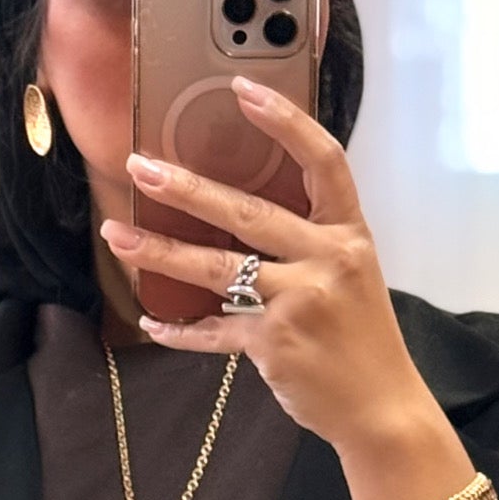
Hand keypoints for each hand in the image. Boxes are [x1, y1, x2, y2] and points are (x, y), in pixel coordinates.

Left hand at [98, 77, 437, 453]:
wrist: (382, 409)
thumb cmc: (363, 340)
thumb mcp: (353, 276)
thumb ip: (310, 242)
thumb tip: (242, 215)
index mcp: (348, 234)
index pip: (322, 161)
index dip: (285, 122)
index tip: (242, 90)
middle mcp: (326, 260)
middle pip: (247, 212)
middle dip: (186, 188)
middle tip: (139, 165)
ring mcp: (298, 303)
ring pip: (217, 268)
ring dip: (159, 250)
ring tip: (116, 234)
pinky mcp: (274, 344)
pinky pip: (214, 331)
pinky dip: (181, 330)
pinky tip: (152, 322)